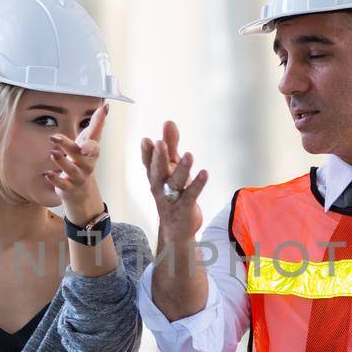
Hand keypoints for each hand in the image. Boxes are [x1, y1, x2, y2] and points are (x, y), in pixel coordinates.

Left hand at [47, 103, 108, 223]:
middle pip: (79, 154)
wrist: (81, 189)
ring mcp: (78, 176)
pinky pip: (63, 184)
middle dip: (68, 146)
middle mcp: (87, 164)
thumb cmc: (84, 160)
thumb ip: (96, 125)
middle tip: (54, 137)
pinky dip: (55, 180)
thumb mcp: (89, 142)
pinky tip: (47, 174)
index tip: (99, 114)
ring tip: (53, 153)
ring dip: (62, 162)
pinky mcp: (69, 187)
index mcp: (91, 151)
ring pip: (72, 169)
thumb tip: (106, 106)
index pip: (94, 139)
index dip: (97, 128)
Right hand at [139, 120, 208, 241]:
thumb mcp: (172, 168)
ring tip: (189, 155)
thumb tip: (168, 122)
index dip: (147, 152)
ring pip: (175, 183)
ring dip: (182, 169)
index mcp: (155, 176)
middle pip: (158, 171)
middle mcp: (160, 187)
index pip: (148, 163)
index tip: (146, 140)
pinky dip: (198, 184)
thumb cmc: (173, 192)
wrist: (176, 228)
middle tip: (160, 143)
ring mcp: (172, 198)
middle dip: (159, 158)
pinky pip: (191, 195)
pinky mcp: (185, 208)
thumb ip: (171, 145)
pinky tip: (204, 173)